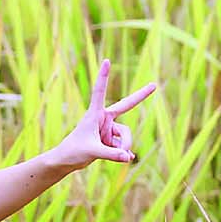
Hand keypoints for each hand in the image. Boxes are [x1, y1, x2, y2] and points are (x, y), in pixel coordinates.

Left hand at [50, 56, 156, 171]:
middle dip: (140, 96)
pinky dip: (124, 153)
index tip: (107, 61)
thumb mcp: (93, 152)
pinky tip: (125, 159)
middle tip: (154, 85)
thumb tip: (129, 157)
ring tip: (119, 157)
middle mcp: (104, 119)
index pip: (100, 91)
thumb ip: (112, 154)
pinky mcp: (111, 140)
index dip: (104, 76)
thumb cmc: (74, 151)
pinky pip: (124, 146)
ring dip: (124, 146)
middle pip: (126, 106)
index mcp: (95, 114)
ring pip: (126, 135)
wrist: (66, 161)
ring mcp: (109, 129)